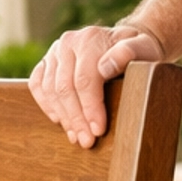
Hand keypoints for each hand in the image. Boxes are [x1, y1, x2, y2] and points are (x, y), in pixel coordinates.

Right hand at [28, 24, 164, 146]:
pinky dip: (45, 104)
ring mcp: (55, 51)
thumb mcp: (144, 48)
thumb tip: (105, 67)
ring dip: (63, 117)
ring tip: (77, 136)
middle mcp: (69, 42)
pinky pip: (37, 84)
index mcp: (90, 39)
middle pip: (65, 87)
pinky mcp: (47, 61)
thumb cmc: (138, 50)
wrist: (125, 42)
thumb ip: (130, 52)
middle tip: (87, 141)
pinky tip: (59, 120)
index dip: (90, 108)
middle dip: (76, 119)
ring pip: (50, 89)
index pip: (84, 80)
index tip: (98, 130)